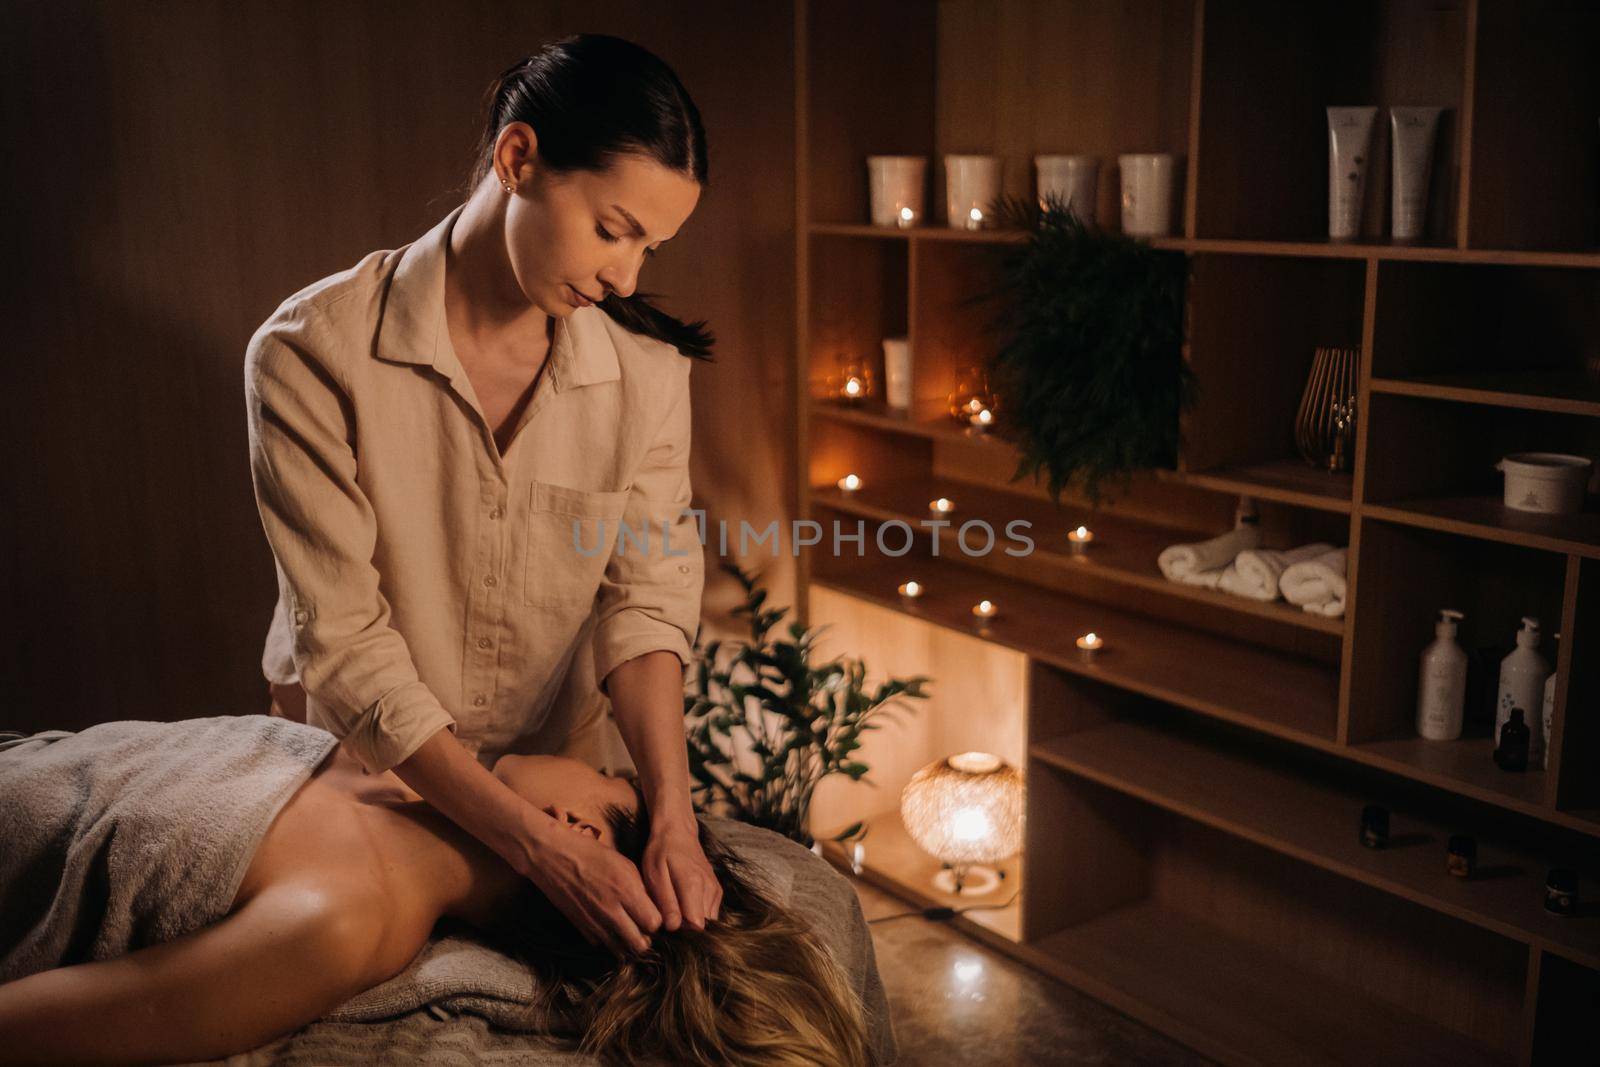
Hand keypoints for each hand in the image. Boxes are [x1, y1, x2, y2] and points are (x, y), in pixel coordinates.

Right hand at [520, 813, 661, 956]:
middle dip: (645, 938)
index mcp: (626, 890)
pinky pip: (601, 944)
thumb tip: (653, 908)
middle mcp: (612, 910)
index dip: (656, 921)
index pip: (653, 923)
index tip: (653, 914)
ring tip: (627, 931)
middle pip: (640, 944)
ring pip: (620, 950)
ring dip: (627, 943)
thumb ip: (640, 888)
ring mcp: (595, 922)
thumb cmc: (591, 854)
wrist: (553, 857)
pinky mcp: (580, 927)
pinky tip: (608, 927)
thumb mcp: (624, 864)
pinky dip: (607, 940)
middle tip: (642, 927)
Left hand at [640, 817, 721, 931]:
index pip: (696, 926)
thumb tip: (673, 928)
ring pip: (708, 921)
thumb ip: (666, 902)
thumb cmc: (661, 852)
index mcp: (693, 886)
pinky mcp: (717, 890)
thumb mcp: (655, 875)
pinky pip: (711, 913)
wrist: (677, 832)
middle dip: (686, 929)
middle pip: (703, 926)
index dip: (681, 932)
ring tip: (675, 909)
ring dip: (692, 921)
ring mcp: (716, 889)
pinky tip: (684, 904)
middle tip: (668, 917)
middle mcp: (710, 889)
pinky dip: (698, 914)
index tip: (667, 925)